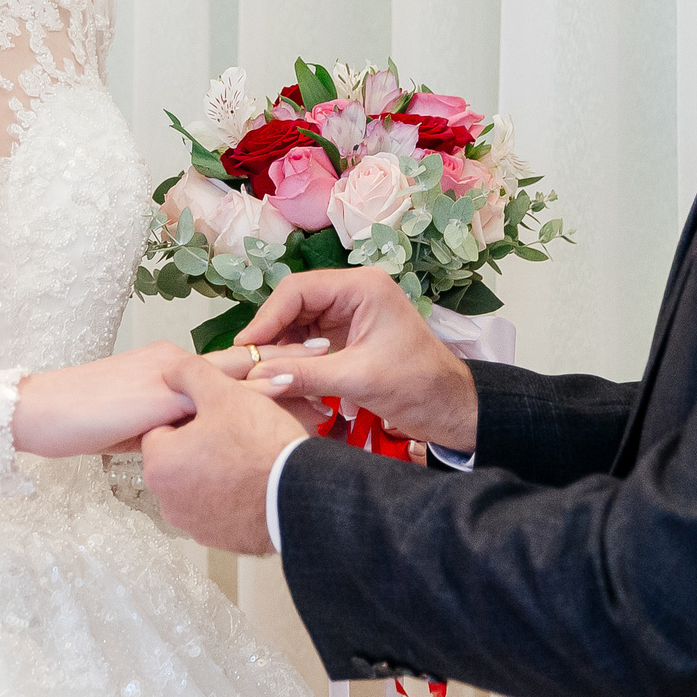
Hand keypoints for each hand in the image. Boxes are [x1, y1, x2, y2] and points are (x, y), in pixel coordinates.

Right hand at [13, 341, 322, 457]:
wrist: (41, 413)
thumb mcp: (130, 425)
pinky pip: (216, 393)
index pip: (226, 367)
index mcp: (171, 369)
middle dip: (286, 359)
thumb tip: (184, 444)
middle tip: (332, 354)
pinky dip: (252, 393)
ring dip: (278, 372)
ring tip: (322, 371)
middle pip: (241, 361)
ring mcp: (170, 376)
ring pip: (235, 372)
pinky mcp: (163, 395)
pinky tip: (282, 393)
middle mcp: (176, 364)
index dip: (265, 368)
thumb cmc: (78, 420)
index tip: (305, 367)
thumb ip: (162, 427)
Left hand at [141, 356, 310, 553]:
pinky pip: (216, 507)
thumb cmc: (262, 447)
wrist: (300, 495)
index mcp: (159, 463)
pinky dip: (230, 495)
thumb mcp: (225, 393)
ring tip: (247, 457)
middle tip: (236, 433)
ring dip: (215, 470)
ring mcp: (192, 523)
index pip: (162, 427)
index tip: (217, 415)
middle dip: (202, 444)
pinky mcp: (217, 538)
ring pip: (197, 482)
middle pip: (179, 457)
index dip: (191, 415)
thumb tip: (172, 370)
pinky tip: (252, 480)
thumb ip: (190, 374)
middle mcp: (167, 499)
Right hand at [234, 269, 478, 452]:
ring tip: (259, 373)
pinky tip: (279, 376)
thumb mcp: (358, 379)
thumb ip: (306, 374)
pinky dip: (294, 357)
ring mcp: (350, 313)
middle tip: (245, 363)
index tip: (245, 347)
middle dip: (271, 333)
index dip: (267, 317)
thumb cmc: (418, 386)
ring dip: (280, 347)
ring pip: (298, 323)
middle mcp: (354, 292)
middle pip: (294, 304)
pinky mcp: (348, 335)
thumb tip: (258, 375)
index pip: (299, 290)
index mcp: (362, 287)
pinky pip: (308, 339)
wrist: (451, 408)